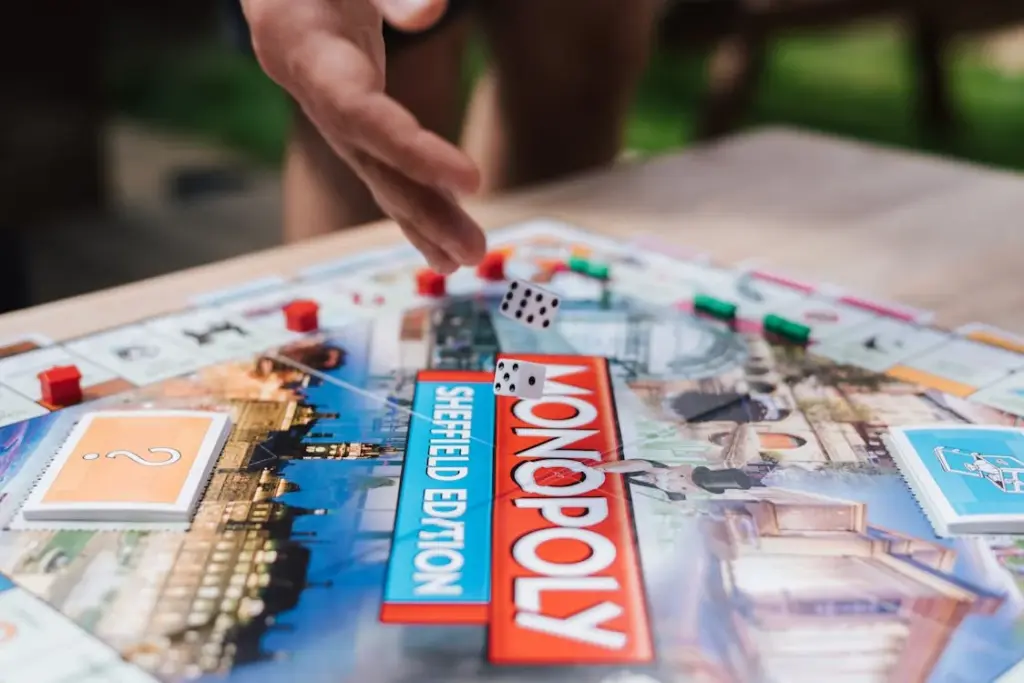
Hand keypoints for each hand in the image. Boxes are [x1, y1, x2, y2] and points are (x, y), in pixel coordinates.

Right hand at [242, 0, 485, 273]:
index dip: (413, 151)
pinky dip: (412, 204)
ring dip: (422, 222)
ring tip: (463, 259)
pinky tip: (440, 242)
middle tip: (473, 252)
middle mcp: (311, 90)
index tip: (470, 181)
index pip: (361, 114)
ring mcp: (326, 110)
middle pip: (370, 162)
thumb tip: (434, 12)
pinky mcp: (345, 118)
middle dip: (424, 210)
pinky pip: (378, 166)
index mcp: (304, 47)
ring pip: (375, 174)